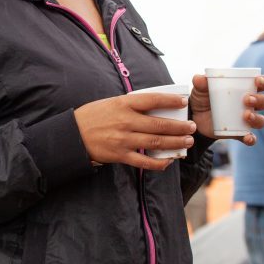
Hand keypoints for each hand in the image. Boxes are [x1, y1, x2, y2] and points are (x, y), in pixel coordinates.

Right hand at [74, 92, 196, 170]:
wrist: (72, 135)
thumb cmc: (92, 116)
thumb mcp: (111, 103)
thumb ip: (131, 105)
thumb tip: (153, 106)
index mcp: (123, 104)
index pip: (152, 100)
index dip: (170, 101)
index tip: (184, 101)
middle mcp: (126, 121)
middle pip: (159, 124)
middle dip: (179, 127)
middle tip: (192, 127)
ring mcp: (124, 139)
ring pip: (156, 142)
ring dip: (174, 143)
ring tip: (187, 142)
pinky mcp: (120, 155)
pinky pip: (144, 161)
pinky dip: (158, 162)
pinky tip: (168, 161)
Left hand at [188, 73, 263, 144]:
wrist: (195, 118)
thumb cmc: (203, 98)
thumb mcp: (200, 89)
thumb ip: (200, 82)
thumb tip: (199, 78)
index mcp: (245, 88)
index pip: (262, 83)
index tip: (258, 81)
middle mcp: (250, 104)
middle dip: (259, 100)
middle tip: (247, 99)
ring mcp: (246, 120)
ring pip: (261, 120)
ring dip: (257, 118)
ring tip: (246, 116)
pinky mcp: (240, 133)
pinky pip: (251, 138)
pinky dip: (251, 139)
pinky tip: (247, 138)